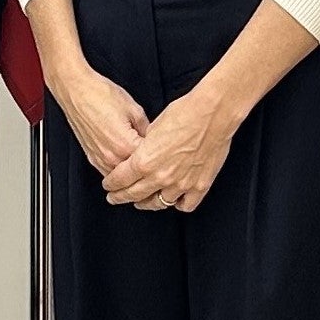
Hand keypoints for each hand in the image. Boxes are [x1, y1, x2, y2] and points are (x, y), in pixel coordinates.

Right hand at [47, 60, 148, 180]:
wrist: (76, 90)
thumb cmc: (100, 95)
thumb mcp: (134, 109)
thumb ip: (147, 129)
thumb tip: (153, 139)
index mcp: (125, 145)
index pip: (150, 161)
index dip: (160, 156)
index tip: (166, 154)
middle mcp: (111, 157)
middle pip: (136, 174)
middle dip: (147, 168)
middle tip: (158, 163)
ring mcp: (100, 159)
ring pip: (122, 179)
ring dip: (132, 174)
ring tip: (143, 165)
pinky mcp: (91, 157)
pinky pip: (109, 172)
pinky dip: (118, 171)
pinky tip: (125, 162)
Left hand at [102, 88, 238, 210]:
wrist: (211, 114)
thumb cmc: (183, 114)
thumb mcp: (152, 128)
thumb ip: (143, 146)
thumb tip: (140, 152)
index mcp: (145, 161)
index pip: (120, 180)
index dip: (111, 185)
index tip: (108, 186)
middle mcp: (161, 177)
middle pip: (135, 195)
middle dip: (121, 197)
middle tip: (115, 198)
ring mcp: (181, 184)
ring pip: (158, 203)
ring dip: (148, 203)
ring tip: (143, 201)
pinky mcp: (200, 185)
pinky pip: (185, 205)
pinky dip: (178, 204)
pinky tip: (174, 200)